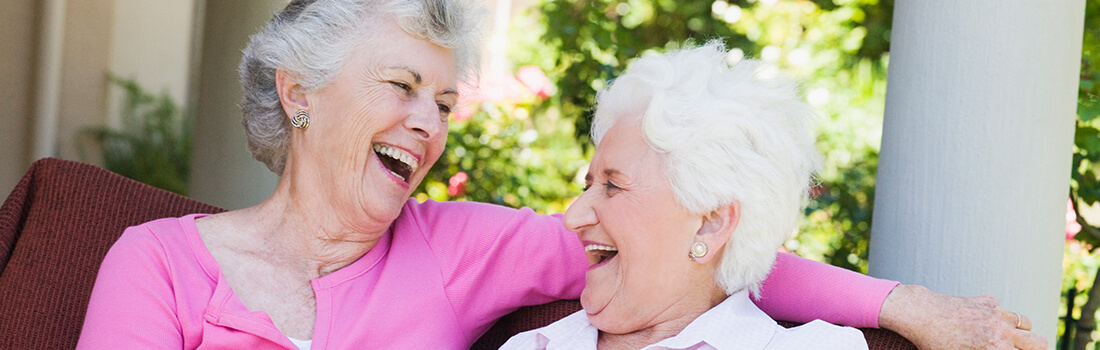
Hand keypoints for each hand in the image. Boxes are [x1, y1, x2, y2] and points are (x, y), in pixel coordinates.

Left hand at [877, 284, 1047, 348]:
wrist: (921, 314)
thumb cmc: (936, 343)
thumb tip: (998, 349)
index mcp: (996, 349)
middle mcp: (1001, 331)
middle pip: (1040, 342)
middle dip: (1037, 348)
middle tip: (1023, 349)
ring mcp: (996, 313)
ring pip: (1026, 322)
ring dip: (1022, 331)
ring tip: (1009, 337)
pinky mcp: (988, 301)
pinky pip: (1003, 310)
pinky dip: (998, 316)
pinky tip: (980, 321)